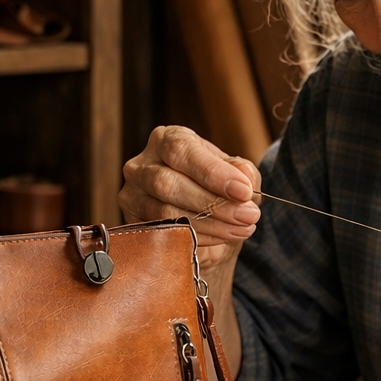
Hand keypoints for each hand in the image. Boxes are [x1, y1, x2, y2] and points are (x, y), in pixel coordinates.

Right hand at [120, 126, 261, 271]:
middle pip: (168, 184)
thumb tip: (245, 177)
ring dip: (210, 225)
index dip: (213, 172)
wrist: (203, 219)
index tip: (244, 191)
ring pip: (165, 213)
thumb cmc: (217, 187)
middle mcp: (141, 166)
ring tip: (241, 228)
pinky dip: (197, 239)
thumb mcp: (236, 173)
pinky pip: (162, 235)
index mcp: (166, 140)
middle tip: (248, 216)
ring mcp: (132, 197)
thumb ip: (243, 171)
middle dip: (213, 203)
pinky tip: (222, 239)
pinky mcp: (132, 225)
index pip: (181, 150)